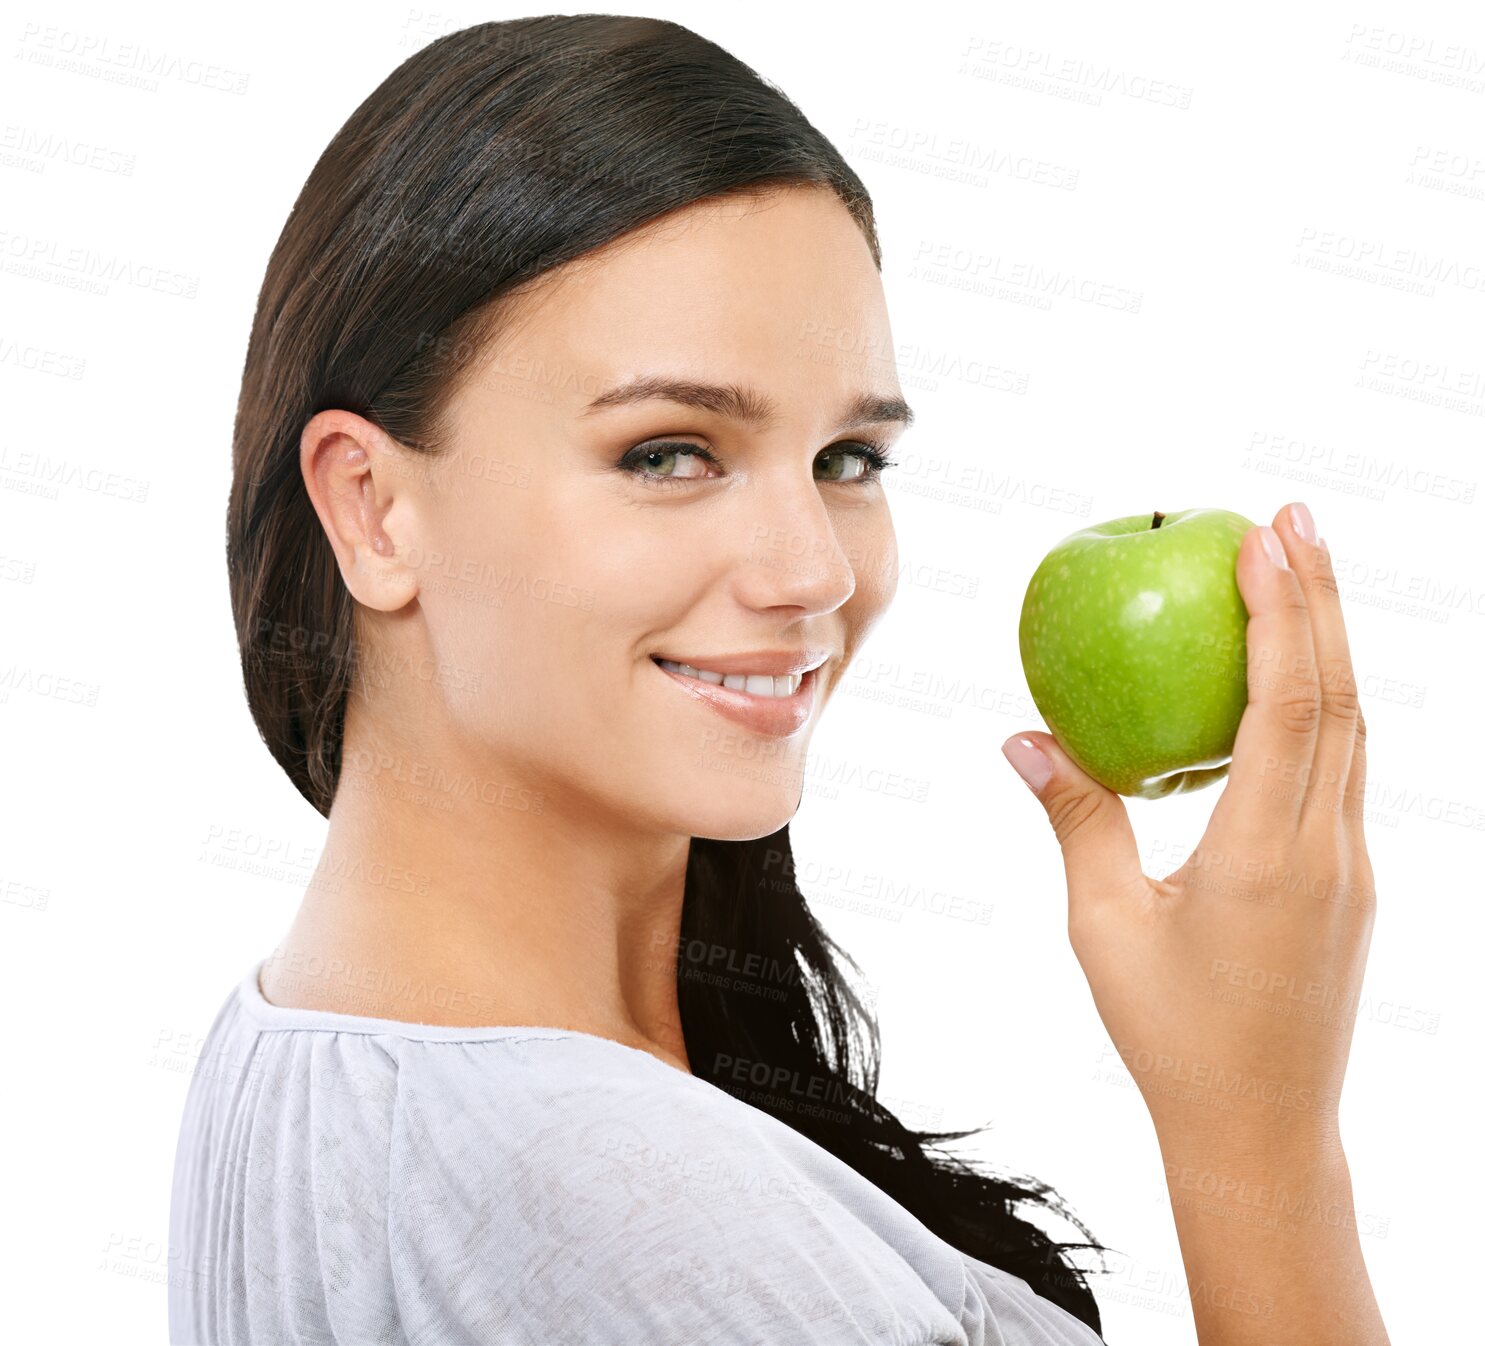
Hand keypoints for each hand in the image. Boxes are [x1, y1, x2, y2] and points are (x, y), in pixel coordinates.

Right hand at [1002, 501, 1374, 1149]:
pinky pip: (1341, 769)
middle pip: (1340, 698)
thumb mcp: (1105, 927)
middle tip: (1292, 516)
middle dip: (1321, 597)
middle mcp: (1327, 849)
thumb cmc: (1173, 1038)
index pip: (1288, 707)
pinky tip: (1287, 681)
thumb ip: (1076, 820)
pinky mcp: (1349, 882)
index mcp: (1267, 855)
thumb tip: (1023, 738)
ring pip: (1353, 730)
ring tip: (1299, 574)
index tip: (1264, 536)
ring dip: (1329, 644)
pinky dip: (1321, 703)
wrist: (1264, 1132)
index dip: (1283, 612)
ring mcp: (1350, 866)